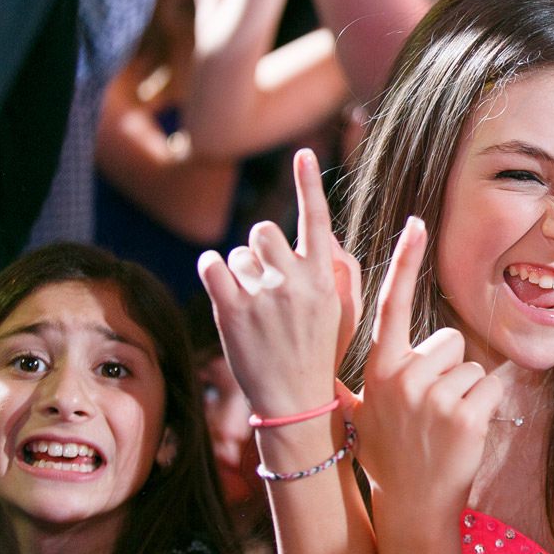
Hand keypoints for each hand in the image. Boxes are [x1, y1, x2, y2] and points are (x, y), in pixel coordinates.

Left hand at [198, 148, 353, 416]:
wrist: (295, 400)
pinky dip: (212, 270)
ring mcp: (263, 296)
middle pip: (265, 232)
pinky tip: (222, 288)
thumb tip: (325, 235)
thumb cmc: (319, 350)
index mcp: (323, 277)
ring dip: (239, 270)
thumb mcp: (341, 309)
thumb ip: (335, 268)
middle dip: (260, 250)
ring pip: (238, 253)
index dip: (309, 183)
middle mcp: (294, 281)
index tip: (305, 152)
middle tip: (266, 280)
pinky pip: (212, 266)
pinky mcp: (231, 311)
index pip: (317, 219)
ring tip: (252, 302)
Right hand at [346, 217, 502, 513]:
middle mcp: (403, 377)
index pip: (392, 303)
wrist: (413, 505)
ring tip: (444, 422)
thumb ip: (349, 385)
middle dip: (449, 368)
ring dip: (466, 391)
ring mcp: (435, 396)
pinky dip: (486, 408)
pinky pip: (490, 387)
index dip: (405, 260)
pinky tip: (464, 432)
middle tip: (431, 408)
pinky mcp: (466, 415)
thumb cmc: (389, 455)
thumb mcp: (360, 414)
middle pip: (449, 340)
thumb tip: (321, 376)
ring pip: (472, 365)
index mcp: (379, 369)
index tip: (416, 223)